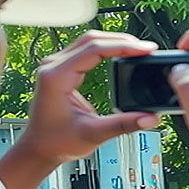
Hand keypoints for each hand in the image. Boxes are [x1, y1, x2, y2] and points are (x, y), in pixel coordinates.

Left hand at [15, 31, 160, 164]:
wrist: (38, 148)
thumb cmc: (56, 142)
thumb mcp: (93, 134)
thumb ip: (123, 125)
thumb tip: (149, 118)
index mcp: (56, 77)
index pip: (94, 49)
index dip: (123, 46)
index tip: (145, 50)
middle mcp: (53, 66)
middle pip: (92, 39)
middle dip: (122, 41)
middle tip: (146, 49)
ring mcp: (55, 66)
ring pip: (89, 41)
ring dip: (114, 42)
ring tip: (137, 49)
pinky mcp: (61, 69)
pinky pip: (85, 49)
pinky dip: (106, 49)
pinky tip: (120, 53)